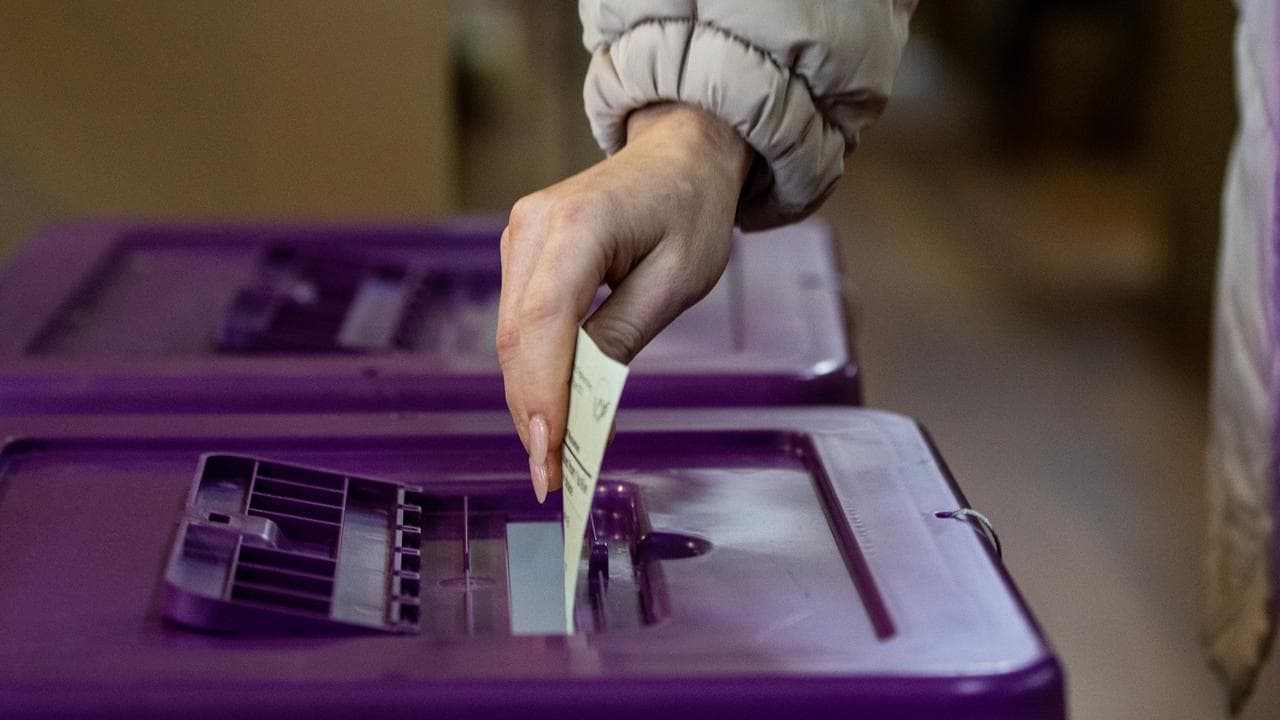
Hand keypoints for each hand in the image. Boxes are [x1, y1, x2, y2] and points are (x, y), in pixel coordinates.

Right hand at [497, 103, 750, 501]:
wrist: (680, 152)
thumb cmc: (690, 209)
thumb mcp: (678, 279)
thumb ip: (623, 337)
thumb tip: (584, 406)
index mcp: (578, 222)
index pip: (544, 321)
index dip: (541, 393)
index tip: (549, 454)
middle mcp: (533, 226)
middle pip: (517, 338)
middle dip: (531, 413)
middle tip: (551, 478)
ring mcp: (520, 237)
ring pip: (511, 338)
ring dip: (529, 400)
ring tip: (554, 460)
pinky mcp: (522, 254)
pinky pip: (520, 325)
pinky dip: (535, 372)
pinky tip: (553, 413)